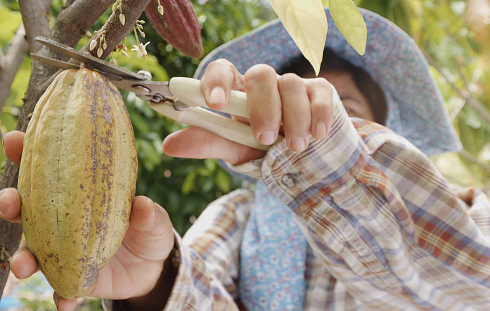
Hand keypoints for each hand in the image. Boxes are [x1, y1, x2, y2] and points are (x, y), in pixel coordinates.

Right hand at [0, 131, 175, 310]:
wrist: (153, 267)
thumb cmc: (148, 228)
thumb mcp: (155, 219)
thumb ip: (149, 213)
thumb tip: (143, 205)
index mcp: (78, 195)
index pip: (47, 170)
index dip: (26, 153)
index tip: (14, 139)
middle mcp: (62, 221)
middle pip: (26, 209)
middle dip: (10, 204)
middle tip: (9, 203)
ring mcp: (64, 251)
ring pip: (32, 251)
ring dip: (23, 258)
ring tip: (22, 266)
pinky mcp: (73, 279)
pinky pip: (61, 290)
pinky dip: (61, 298)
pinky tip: (63, 303)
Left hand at [163, 59, 334, 164]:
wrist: (301, 158)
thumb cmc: (261, 149)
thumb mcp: (233, 149)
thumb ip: (207, 143)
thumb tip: (169, 145)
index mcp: (237, 91)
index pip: (223, 69)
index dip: (217, 80)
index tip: (214, 103)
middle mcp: (263, 84)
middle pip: (261, 74)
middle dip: (263, 106)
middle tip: (264, 137)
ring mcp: (292, 85)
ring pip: (292, 84)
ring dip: (294, 117)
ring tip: (295, 147)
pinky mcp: (319, 92)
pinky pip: (321, 94)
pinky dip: (319, 113)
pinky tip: (318, 134)